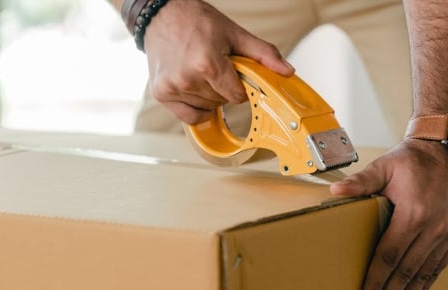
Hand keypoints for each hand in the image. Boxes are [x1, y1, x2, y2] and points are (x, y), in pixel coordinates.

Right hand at [142, 0, 293, 123]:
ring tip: (201, 72)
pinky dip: (195, 108)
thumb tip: (286, 71)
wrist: (161, 15)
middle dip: (224, 89)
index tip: (234, 74)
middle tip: (216, 67)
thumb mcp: (235, 34)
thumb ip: (263, 54)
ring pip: (207, 108)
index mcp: (207, 64)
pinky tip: (195, 90)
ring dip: (209, 96)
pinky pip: (188, 116)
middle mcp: (187, 79)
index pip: (237, 96)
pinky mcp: (161, 93)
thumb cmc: (196, 21)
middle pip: (222, 102)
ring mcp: (172, 88)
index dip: (240, 87)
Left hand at [330, 139, 447, 289]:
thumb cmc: (412, 159)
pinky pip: (438, 269)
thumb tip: (335, 192)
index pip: (389, 257)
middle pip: (406, 273)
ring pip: (424, 276)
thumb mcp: (385, 166)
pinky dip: (426, 288)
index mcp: (414, 213)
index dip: (376, 282)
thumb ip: (361, 182)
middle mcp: (434, 228)